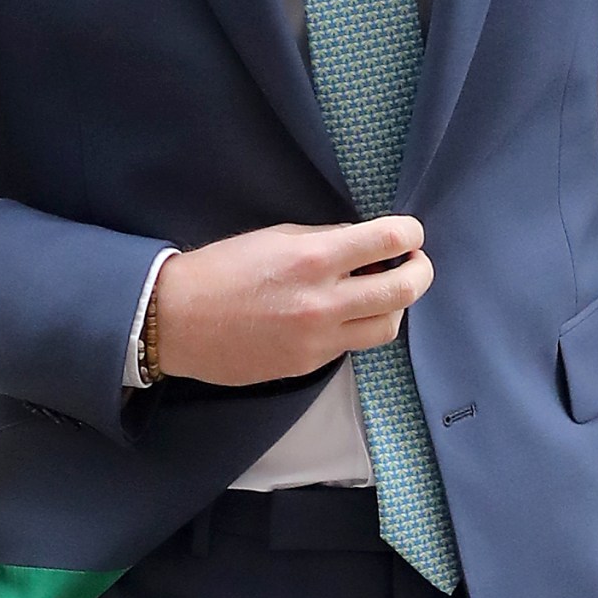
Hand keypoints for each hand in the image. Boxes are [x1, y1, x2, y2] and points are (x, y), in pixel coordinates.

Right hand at [153, 217, 432, 385]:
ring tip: (381, 291)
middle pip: (405, 290)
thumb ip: (327, 239)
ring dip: (395, 306)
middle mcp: (323, 302)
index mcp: (314, 259)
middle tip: (415, 262)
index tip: (410, 233)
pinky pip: (353, 345)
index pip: (390, 241)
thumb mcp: (277, 236)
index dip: (411, 233)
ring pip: (389, 327)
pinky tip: (343, 313)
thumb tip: (367, 244)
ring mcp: (318, 339)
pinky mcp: (309, 364)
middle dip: (421, 271)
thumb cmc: (223, 269)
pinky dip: (358, 326)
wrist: (176, 322)